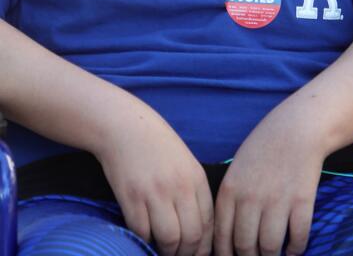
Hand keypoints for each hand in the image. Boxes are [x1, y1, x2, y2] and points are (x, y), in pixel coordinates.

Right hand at [95, 103, 213, 255]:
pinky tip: (144, 236)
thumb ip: (193, 192)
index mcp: (196, 178)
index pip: (209, 223)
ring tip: (161, 250)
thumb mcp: (185, 163)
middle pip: (192, 236)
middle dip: (186, 253)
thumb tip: (198, 229)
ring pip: (169, 239)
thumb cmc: (157, 145)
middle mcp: (180, 186)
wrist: (126, 127)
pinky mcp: (132, 196)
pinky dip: (144, 240)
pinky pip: (143, 232)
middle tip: (178, 255)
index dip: (203, 246)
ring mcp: (156, 192)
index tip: (195, 253)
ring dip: (166, 252)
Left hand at [214, 106, 323, 255]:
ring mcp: (277, 200)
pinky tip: (293, 248)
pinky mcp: (302, 201)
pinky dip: (296, 249)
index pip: (221, 239)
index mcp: (230, 190)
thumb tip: (227, 236)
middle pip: (245, 248)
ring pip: (270, 248)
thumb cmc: (265, 146)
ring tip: (274, 254)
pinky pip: (298, 238)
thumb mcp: (237, 168)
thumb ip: (231, 199)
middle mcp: (251, 198)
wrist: (298, 127)